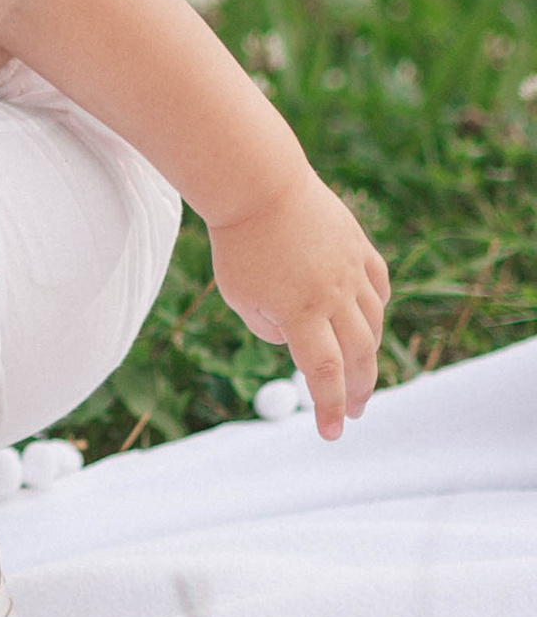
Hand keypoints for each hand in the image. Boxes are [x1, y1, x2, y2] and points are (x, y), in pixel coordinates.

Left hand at [205, 167, 389, 438]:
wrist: (257, 183)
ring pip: (374, 322)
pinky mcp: (359, 247)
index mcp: (301, 313)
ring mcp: (352, 270)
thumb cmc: (237, 243)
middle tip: (355, 410)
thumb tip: (295, 340)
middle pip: (359, 355)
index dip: (330, 409)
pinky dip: (377, 308)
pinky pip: (379, 286)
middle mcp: (335, 295)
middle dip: (358, 390)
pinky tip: (370, 320)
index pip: (324, 375)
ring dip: (369, 352)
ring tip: (360, 370)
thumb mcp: (240, 296)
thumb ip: (269, 327)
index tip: (332, 433)